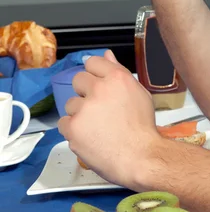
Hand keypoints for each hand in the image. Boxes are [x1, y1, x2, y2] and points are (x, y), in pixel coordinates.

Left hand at [58, 50, 160, 188]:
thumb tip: (107, 55)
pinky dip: (72, 130)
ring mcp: (84, 108)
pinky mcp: (73, 127)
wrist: (139, 156)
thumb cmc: (142, 127)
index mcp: (116, 77)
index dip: (94, 74)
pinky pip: (63, 123)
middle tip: (97, 109)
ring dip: (79, 113)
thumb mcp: (139, 93)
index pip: (93, 62)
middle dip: (85, 92)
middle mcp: (99, 88)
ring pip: (71, 104)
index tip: (97, 85)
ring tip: (95, 127)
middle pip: (78, 80)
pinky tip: (87, 136)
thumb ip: (120, 72)